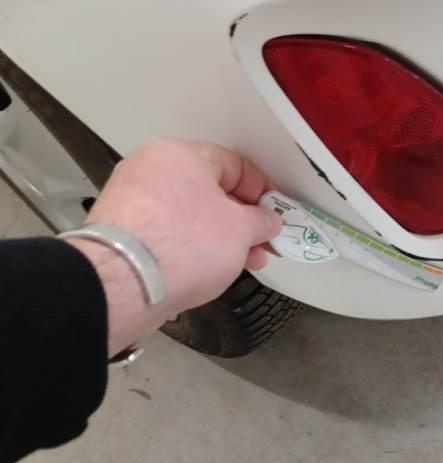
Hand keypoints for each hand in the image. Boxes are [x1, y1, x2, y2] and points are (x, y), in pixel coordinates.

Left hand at [65, 139, 282, 355]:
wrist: (124, 281)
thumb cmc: (188, 243)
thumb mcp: (242, 230)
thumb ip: (261, 221)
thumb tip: (268, 221)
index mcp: (182, 154)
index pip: (235, 165)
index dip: (263, 192)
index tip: (276, 218)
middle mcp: (152, 169)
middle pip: (211, 192)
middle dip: (242, 222)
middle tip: (262, 247)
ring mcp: (133, 200)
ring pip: (190, 215)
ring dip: (221, 239)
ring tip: (242, 265)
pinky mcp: (121, 231)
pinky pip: (168, 233)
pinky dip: (191, 247)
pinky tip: (208, 269)